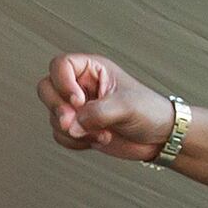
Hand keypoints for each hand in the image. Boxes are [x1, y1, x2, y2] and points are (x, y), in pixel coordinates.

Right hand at [39, 51, 173, 161]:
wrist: (159, 137)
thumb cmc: (149, 110)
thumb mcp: (126, 106)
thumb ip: (97, 112)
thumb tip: (71, 124)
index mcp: (92, 69)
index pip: (60, 66)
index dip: (63, 83)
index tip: (79, 102)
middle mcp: (81, 86)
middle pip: (47, 89)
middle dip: (59, 109)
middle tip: (76, 122)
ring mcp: (78, 108)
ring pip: (53, 116)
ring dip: (72, 130)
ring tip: (101, 134)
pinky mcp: (78, 128)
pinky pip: (60, 135)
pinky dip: (74, 142)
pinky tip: (96, 140)